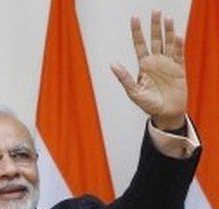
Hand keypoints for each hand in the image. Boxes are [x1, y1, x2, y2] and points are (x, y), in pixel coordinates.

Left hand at [111, 10, 186, 129]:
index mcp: (143, 65)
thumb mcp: (133, 92)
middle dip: (155, 25)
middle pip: (155, 39)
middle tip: (155, 10)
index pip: (140, 44)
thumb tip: (112, 64)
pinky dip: (178, 45)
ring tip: (167, 18)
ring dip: (168, 31)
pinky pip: (179, 54)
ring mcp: (168, 63)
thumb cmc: (148, 104)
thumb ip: (124, 78)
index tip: (134, 18)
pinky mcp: (179, 69)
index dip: (137, 31)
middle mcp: (156, 61)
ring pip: (168, 43)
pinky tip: (177, 36)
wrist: (165, 113)